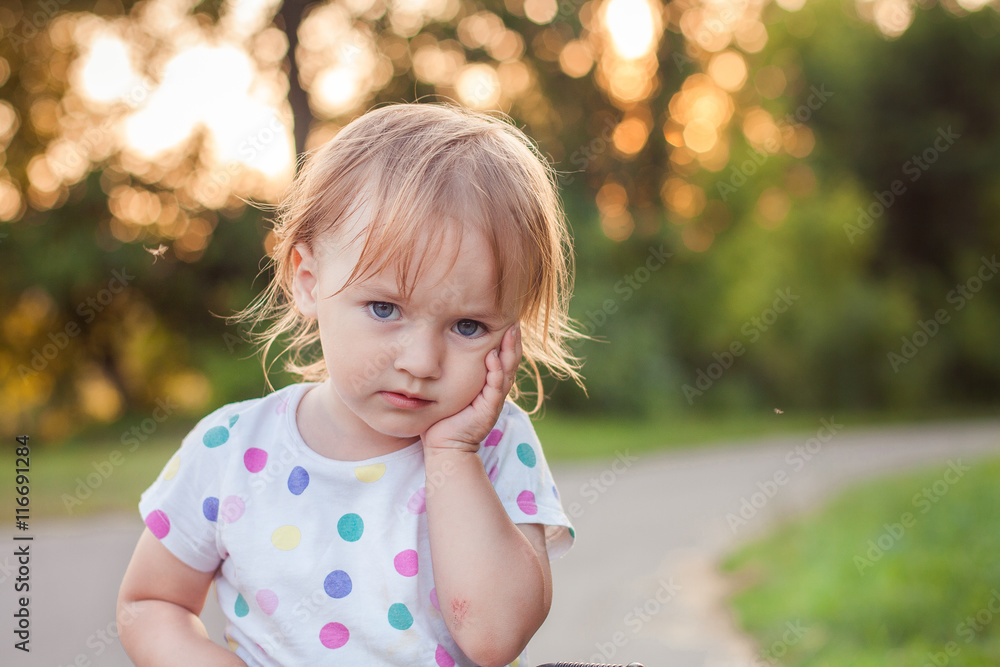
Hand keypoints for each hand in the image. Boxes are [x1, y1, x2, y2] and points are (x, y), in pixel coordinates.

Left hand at [422, 322, 520, 452]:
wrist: (445, 447)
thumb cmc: (443, 420)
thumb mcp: (451, 391)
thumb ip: (454, 374)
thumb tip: (440, 351)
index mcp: (489, 387)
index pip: (502, 360)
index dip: (506, 342)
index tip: (506, 322)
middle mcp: (496, 392)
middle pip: (510, 362)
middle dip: (513, 342)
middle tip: (515, 321)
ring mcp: (494, 401)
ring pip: (507, 371)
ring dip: (509, 351)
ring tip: (511, 331)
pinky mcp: (488, 409)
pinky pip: (495, 386)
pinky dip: (495, 370)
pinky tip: (493, 355)